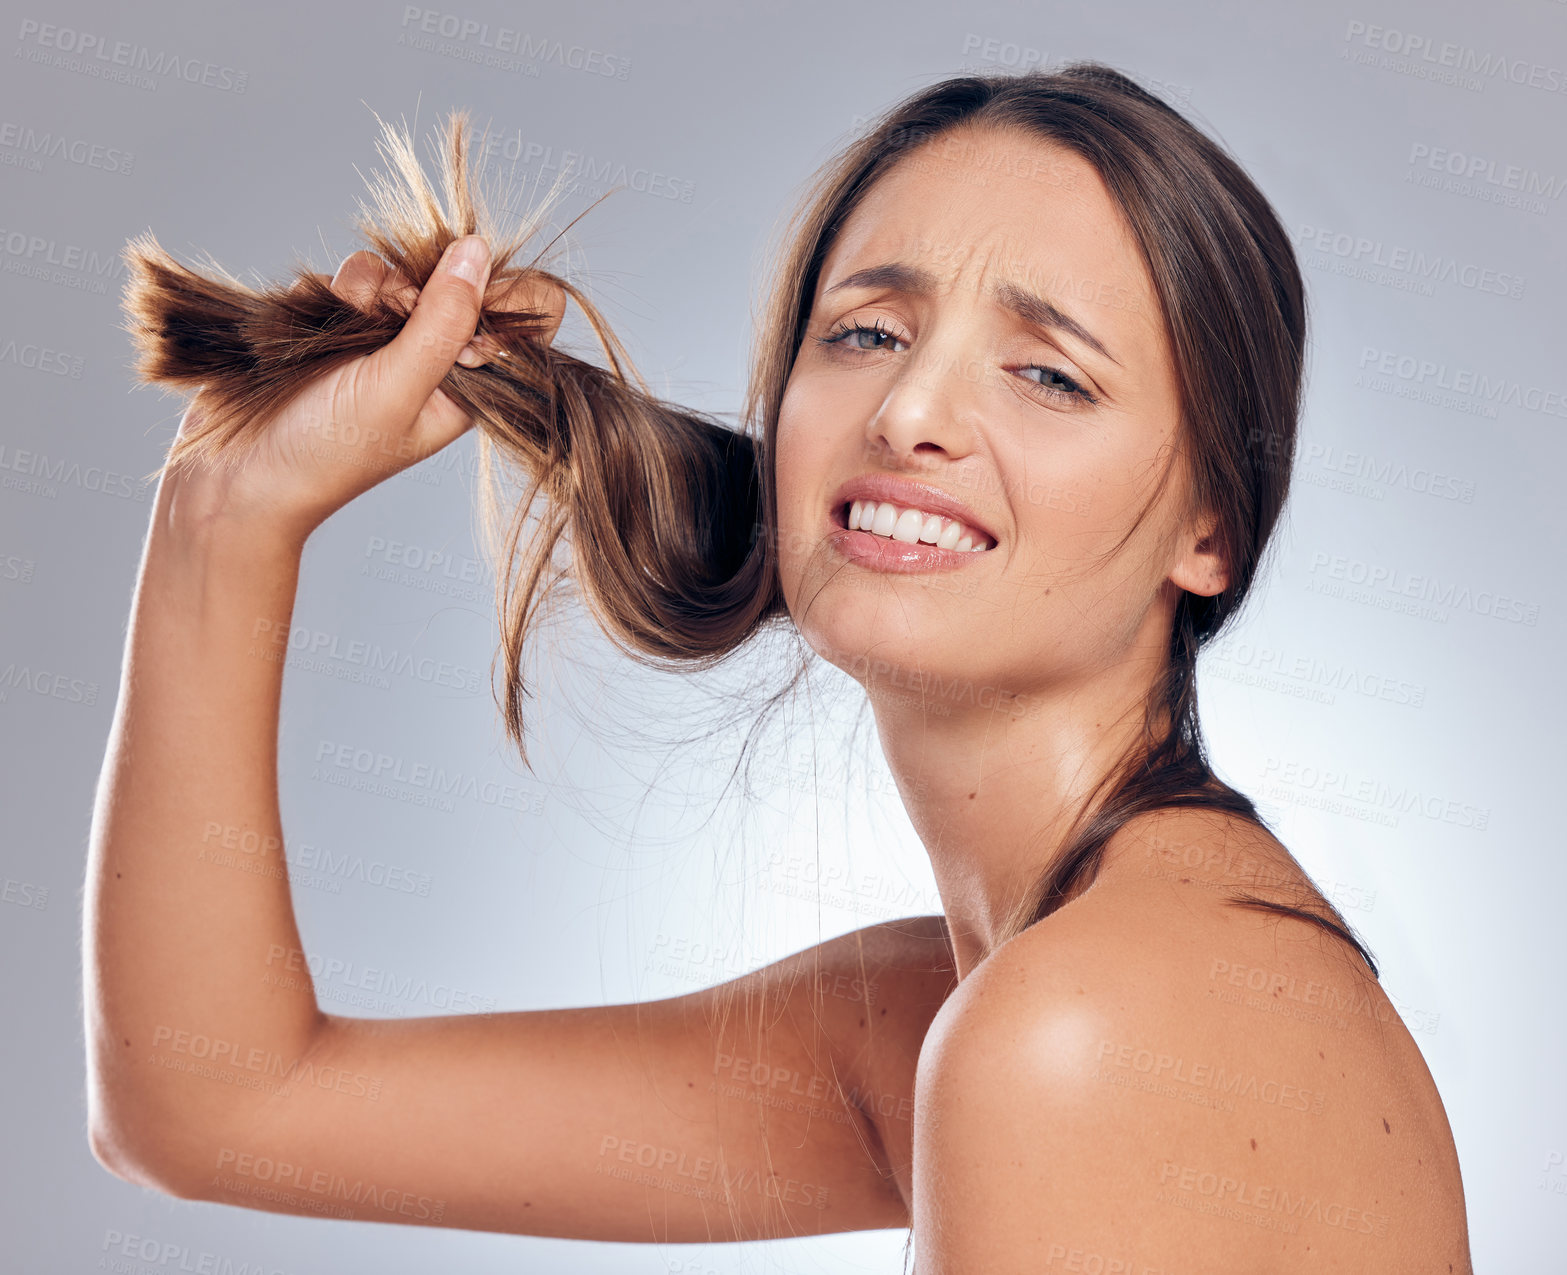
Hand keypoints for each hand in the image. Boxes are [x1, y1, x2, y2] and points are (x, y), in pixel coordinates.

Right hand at [163, 236, 566, 543]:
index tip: (462, 293)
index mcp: (468, 387)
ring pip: (397, 272)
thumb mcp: (397, 389)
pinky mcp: (333, 325)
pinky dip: (327, 290)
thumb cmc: (327, 452)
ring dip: (367, 286)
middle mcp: (431, 361)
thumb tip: (479, 251)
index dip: (500, 292)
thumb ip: (443, 322)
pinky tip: (308, 325)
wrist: (236, 476)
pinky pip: (345, 277)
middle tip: (390, 317)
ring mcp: (381, 342)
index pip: (520, 319)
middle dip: (419, 285)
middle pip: (455, 281)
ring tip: (341, 327)